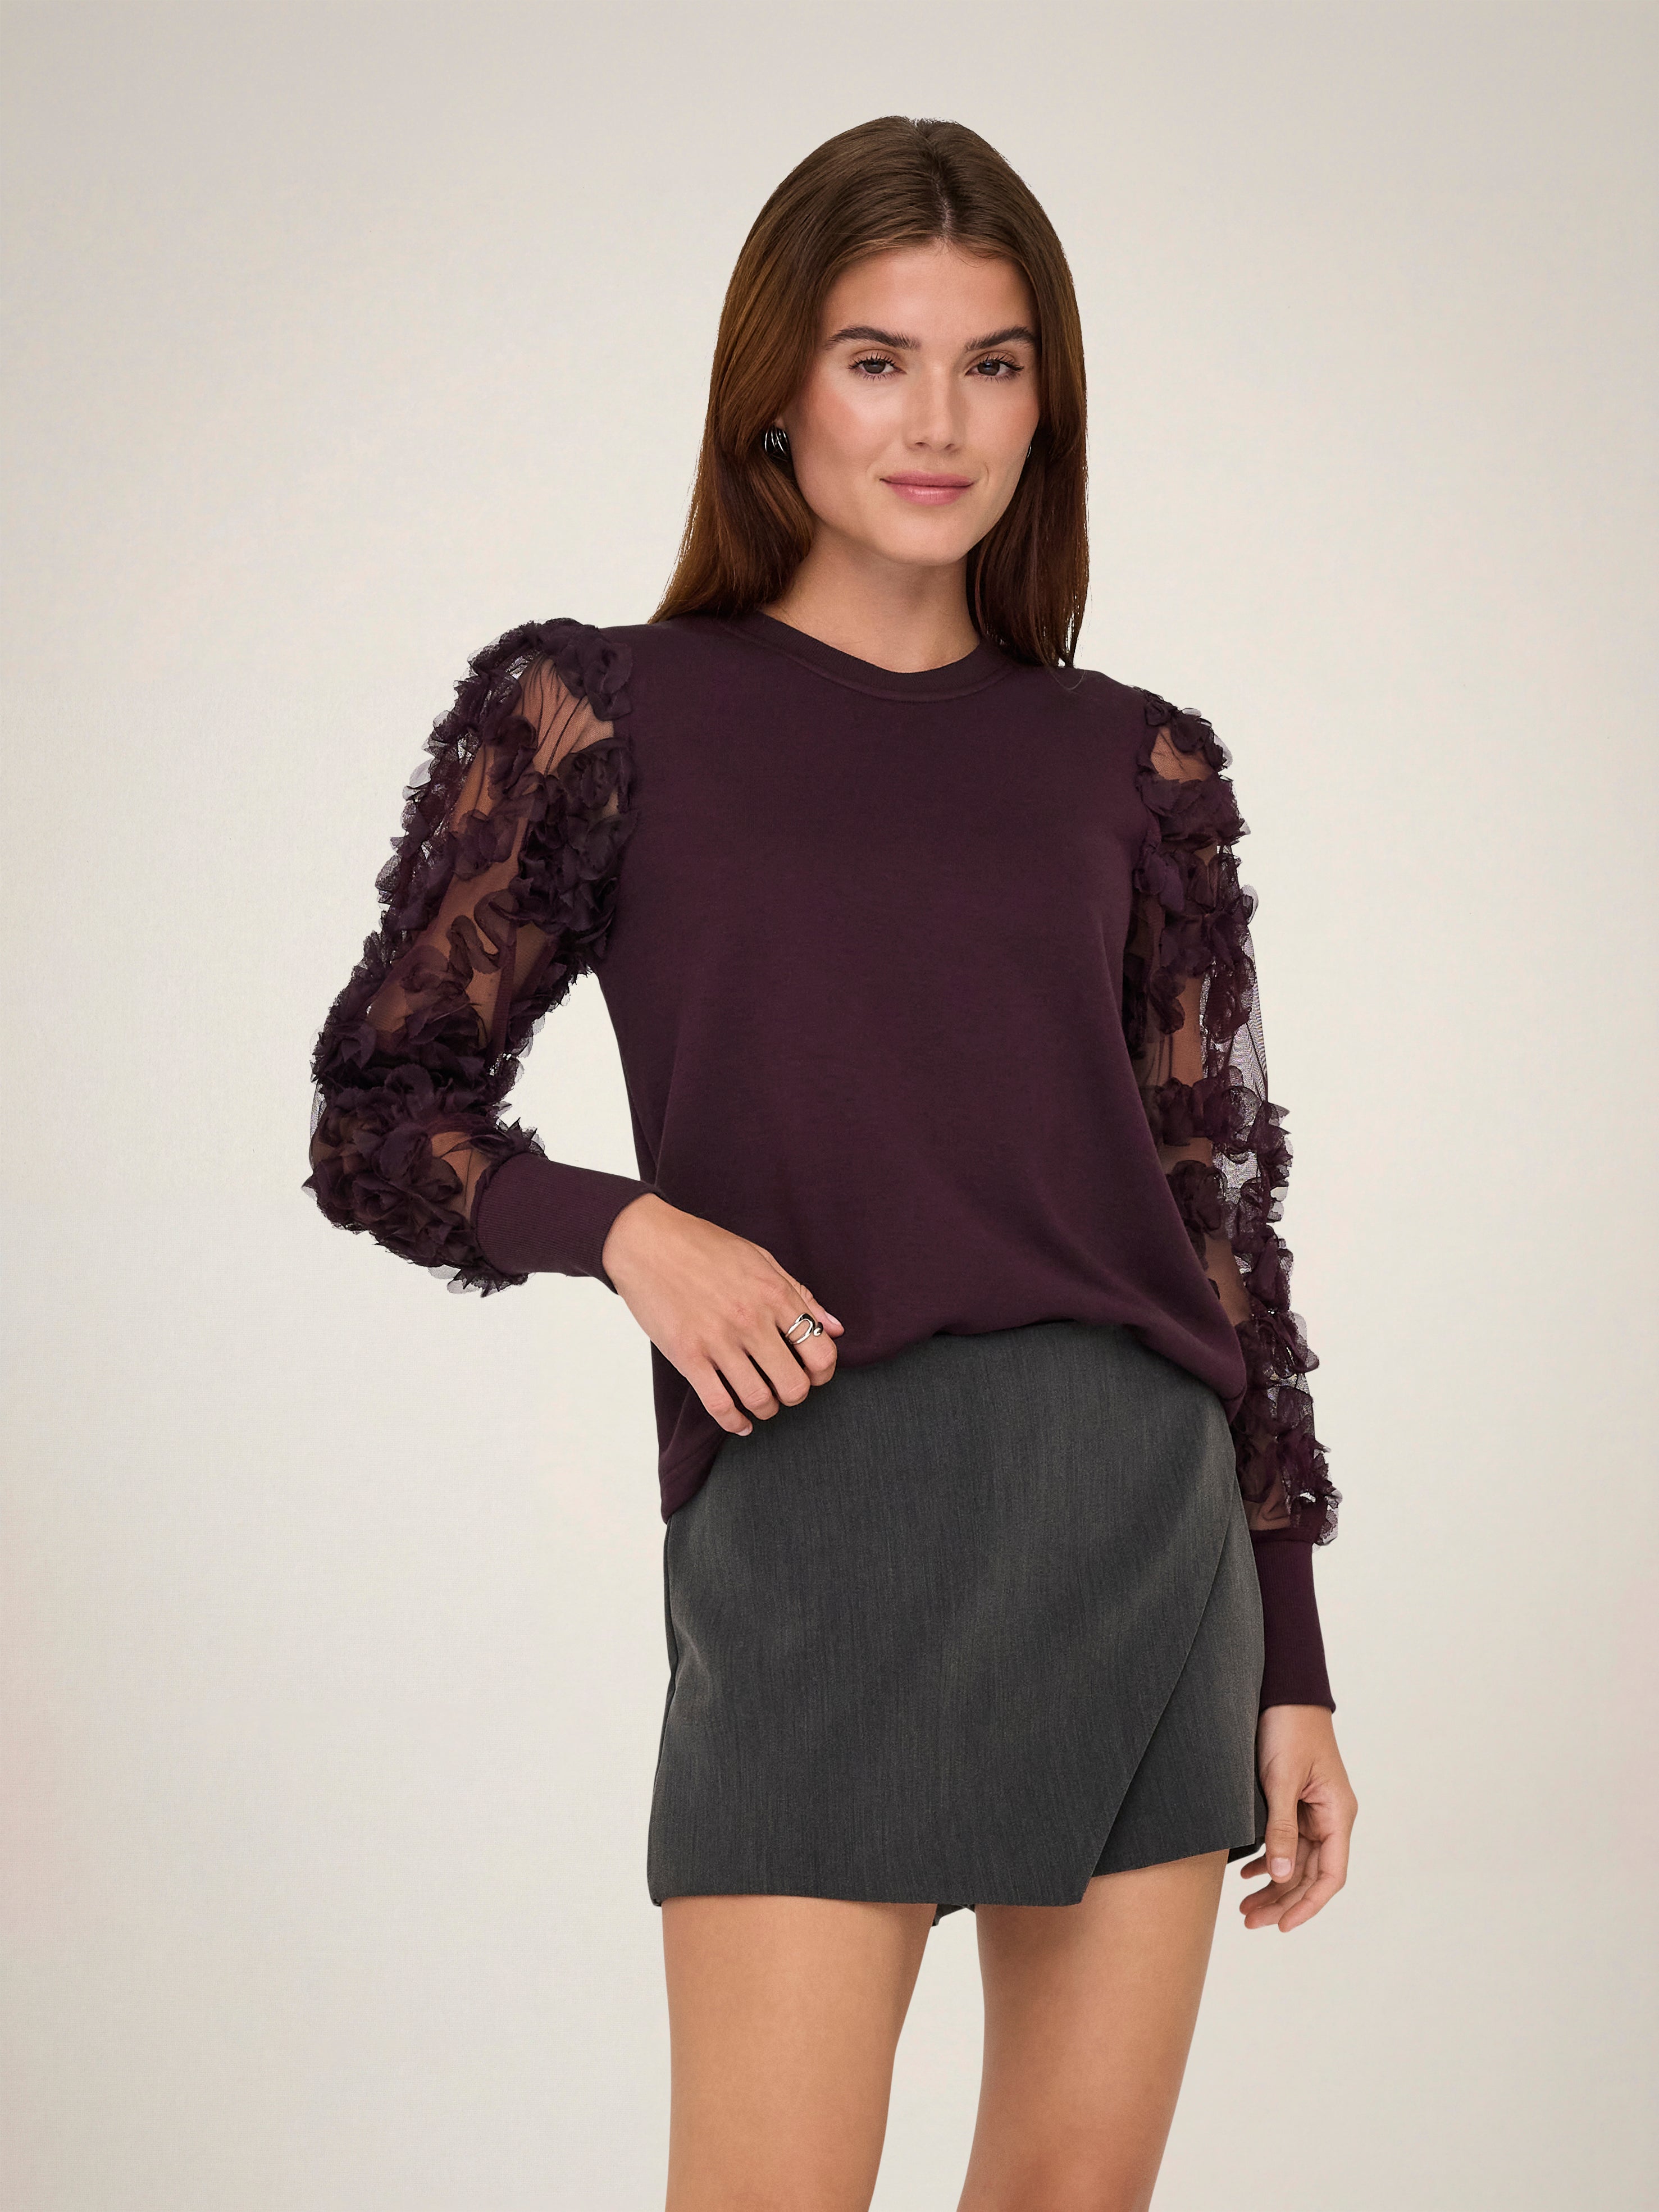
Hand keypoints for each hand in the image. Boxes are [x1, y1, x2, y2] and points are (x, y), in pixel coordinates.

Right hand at [600, 1194, 843, 1436]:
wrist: (647, 1241)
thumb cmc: (705, 1246)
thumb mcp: (761, 1259)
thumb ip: (800, 1295)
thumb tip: (836, 1329)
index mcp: (775, 1294)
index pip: (821, 1352)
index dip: (823, 1372)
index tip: (813, 1372)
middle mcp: (751, 1319)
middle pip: (794, 1385)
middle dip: (796, 1395)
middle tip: (786, 1388)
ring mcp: (718, 1340)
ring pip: (759, 1399)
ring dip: (767, 1409)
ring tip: (762, 1401)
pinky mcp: (687, 1355)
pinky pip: (719, 1405)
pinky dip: (735, 1422)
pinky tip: (740, 1421)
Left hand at [1237, 1704, 1356, 1932]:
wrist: (1283, 1689)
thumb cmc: (1288, 1727)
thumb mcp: (1280, 1779)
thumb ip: (1281, 1828)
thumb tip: (1281, 1877)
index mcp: (1337, 1813)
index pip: (1330, 1875)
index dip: (1307, 1905)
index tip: (1282, 1926)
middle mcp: (1329, 1817)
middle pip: (1310, 1873)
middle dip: (1282, 1901)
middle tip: (1249, 1920)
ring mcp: (1311, 1810)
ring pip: (1295, 1861)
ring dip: (1272, 1885)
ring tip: (1244, 1907)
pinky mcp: (1294, 1801)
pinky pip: (1285, 1841)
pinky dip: (1268, 1859)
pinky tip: (1247, 1874)